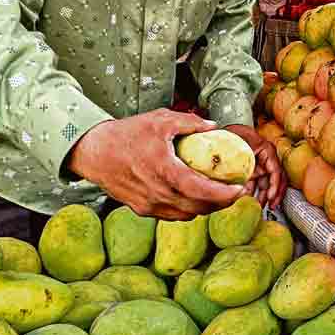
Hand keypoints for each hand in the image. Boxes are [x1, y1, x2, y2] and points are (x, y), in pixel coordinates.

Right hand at [66, 109, 242, 219]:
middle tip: (237, 192)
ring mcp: (148, 205)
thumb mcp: (160, 120)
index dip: (225, 195)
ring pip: (187, 215)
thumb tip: (214, 127)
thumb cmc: (126, 133)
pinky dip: (188, 209)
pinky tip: (195, 197)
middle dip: (222, 203)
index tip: (241, 189)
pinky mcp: (142, 210)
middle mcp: (157, 193)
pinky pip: (172, 215)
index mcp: (164, 171)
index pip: (202, 191)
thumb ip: (190, 123)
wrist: (93, 152)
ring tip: (219, 195)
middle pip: (199, 208)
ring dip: (206, 208)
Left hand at [224, 124, 285, 209]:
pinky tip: (251, 201)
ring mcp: (257, 164)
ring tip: (259, 207)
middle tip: (270, 206)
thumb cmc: (230, 132)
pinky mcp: (250, 170)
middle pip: (275, 178)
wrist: (219, 131)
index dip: (274, 184)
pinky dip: (255, 193)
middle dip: (273, 194)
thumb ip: (239, 158)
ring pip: (265, 183)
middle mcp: (264, 157)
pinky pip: (256, 183)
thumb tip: (236, 173)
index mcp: (265, 149)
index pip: (276, 169)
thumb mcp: (235, 143)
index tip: (270, 196)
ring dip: (264, 196)